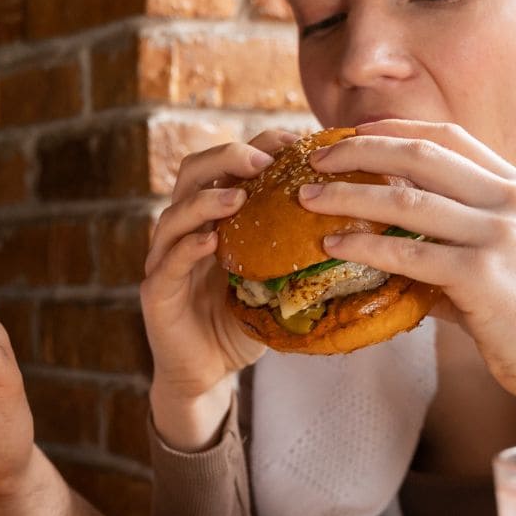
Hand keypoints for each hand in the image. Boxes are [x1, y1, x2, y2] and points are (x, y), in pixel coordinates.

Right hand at [139, 131, 296, 449]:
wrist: (207, 373)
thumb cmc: (241, 321)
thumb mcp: (274, 278)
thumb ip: (295, 249)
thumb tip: (360, 225)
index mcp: (211, 217)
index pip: (226, 165)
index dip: (257, 145)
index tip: (296, 143)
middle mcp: (183, 229)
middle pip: (191, 172)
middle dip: (226, 157)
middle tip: (264, 161)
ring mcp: (164, 259)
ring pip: (174, 214)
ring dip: (207, 200)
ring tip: (240, 196)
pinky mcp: (155, 294)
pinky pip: (168, 263)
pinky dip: (188, 248)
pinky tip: (211, 241)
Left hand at [296, 120, 515, 436]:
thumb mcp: (496, 254)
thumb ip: (448, 235)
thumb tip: (383, 233)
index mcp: (514, 185)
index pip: (446, 137)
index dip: (393, 130)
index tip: (348, 134)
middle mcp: (509, 200)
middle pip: (420, 156)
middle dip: (360, 152)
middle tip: (314, 159)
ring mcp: (498, 235)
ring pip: (406, 203)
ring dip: (348, 197)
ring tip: (307, 199)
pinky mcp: (483, 275)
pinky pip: (408, 254)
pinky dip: (364, 248)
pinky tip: (333, 247)